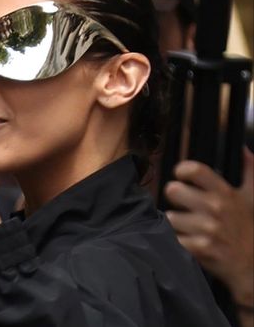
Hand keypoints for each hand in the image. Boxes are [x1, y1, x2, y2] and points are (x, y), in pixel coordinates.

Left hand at [165, 148, 253, 306]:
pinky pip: (174, 237)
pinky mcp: (199, 249)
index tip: (181, 175)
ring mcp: (206, 230)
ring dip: (177, 222)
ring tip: (189, 226)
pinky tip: (190, 241)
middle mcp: (214, 209)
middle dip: (175, 197)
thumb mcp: (252, 197)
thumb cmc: (250, 230)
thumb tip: (244, 149)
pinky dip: (179, 240)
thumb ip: (249, 170)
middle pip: (173, 190)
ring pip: (170, 217)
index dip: (182, 170)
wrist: (252, 267)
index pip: (194, 169)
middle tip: (182, 203)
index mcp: (224, 193)